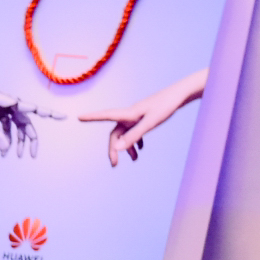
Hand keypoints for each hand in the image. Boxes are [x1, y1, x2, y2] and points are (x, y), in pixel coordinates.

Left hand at [0, 64, 45, 156]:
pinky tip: (4, 151)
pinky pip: (7, 129)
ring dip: (18, 142)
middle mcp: (13, 106)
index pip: (35, 109)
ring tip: (17, 156)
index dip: (50, 114)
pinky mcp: (0, 114)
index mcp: (13, 103)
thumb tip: (5, 150)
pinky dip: (6, 139)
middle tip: (33, 155)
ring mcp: (7, 110)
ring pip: (18, 128)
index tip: (63, 117)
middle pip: (27, 125)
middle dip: (31, 141)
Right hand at [78, 68, 206, 165]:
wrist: (180, 95)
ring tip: (135, 159)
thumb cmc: (166, 106)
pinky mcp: (145, 117)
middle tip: (114, 164)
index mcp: (128, 113)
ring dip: (127, 147)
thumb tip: (116, 148)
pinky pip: (135, 130)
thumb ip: (133, 136)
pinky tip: (141, 147)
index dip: (92, 117)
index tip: (79, 117)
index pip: (105, 116)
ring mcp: (137, 116)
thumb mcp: (150, 123)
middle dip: (114, 149)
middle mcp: (130, 115)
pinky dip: (136, 140)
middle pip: (115, 133)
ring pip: (126, 134)